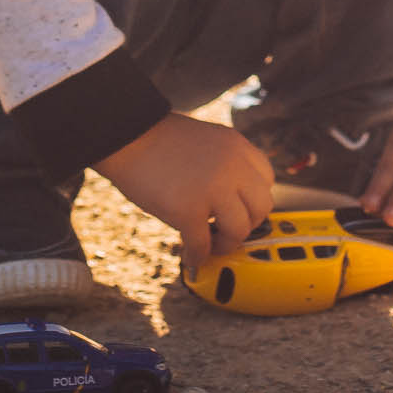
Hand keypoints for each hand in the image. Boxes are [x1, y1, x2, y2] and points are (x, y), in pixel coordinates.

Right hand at [94, 113, 273, 276]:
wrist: (126, 136)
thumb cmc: (159, 141)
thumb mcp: (207, 142)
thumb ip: (226, 164)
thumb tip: (231, 201)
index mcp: (238, 147)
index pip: (266, 180)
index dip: (253, 200)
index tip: (240, 210)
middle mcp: (233, 167)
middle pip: (261, 207)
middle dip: (247, 224)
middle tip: (227, 230)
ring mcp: (213, 189)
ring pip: (239, 230)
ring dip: (226, 244)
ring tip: (211, 245)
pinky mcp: (188, 210)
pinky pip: (202, 244)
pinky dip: (198, 256)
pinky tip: (190, 257)